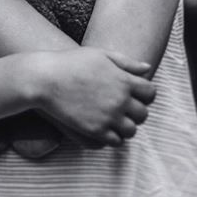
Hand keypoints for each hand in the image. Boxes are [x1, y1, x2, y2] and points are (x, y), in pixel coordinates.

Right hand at [32, 48, 155, 147]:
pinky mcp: (95, 130)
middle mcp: (120, 100)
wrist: (45, 79)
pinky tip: (104, 127)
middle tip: (124, 108)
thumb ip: (126, 62)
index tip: (136, 93)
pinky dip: (113, 136)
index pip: (151, 93)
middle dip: (136, 111)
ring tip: (115, 119)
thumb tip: (147, 67)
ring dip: (126, 126)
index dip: (146, 94)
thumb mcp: (100, 55)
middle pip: (143, 114)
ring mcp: (108, 117)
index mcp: (123, 80)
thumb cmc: (72, 62)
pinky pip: (116, 141)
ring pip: (131, 130)